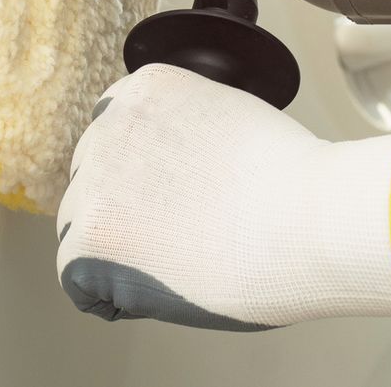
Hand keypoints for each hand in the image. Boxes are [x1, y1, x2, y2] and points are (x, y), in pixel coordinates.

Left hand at [54, 63, 390, 329]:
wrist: (310, 220)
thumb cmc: (291, 184)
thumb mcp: (226, 119)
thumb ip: (180, 132)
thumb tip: (166, 164)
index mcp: (140, 92)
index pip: (115, 142)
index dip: (148, 182)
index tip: (184, 198)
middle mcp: (105, 127)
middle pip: (94, 184)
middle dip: (130, 213)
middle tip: (190, 232)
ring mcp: (91, 182)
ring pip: (82, 232)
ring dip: (121, 253)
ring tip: (182, 258)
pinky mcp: (87, 241)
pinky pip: (81, 284)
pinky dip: (117, 299)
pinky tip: (166, 286)